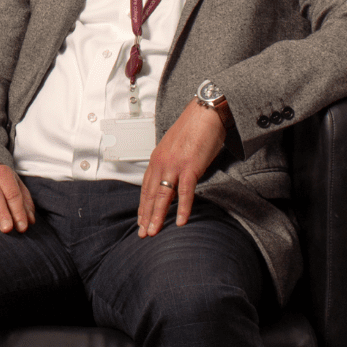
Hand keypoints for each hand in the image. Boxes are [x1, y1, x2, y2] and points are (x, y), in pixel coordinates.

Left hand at [138, 99, 228, 236]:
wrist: (205, 112)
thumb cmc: (194, 128)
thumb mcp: (176, 148)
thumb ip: (171, 164)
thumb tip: (172, 178)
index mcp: (157, 158)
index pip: (146, 187)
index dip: (143, 205)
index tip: (141, 219)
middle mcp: (161, 162)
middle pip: (150, 194)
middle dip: (146, 215)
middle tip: (143, 233)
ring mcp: (175, 165)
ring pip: (162, 195)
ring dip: (157, 215)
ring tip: (154, 231)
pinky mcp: (190, 166)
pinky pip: (185, 191)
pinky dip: (182, 207)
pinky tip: (180, 221)